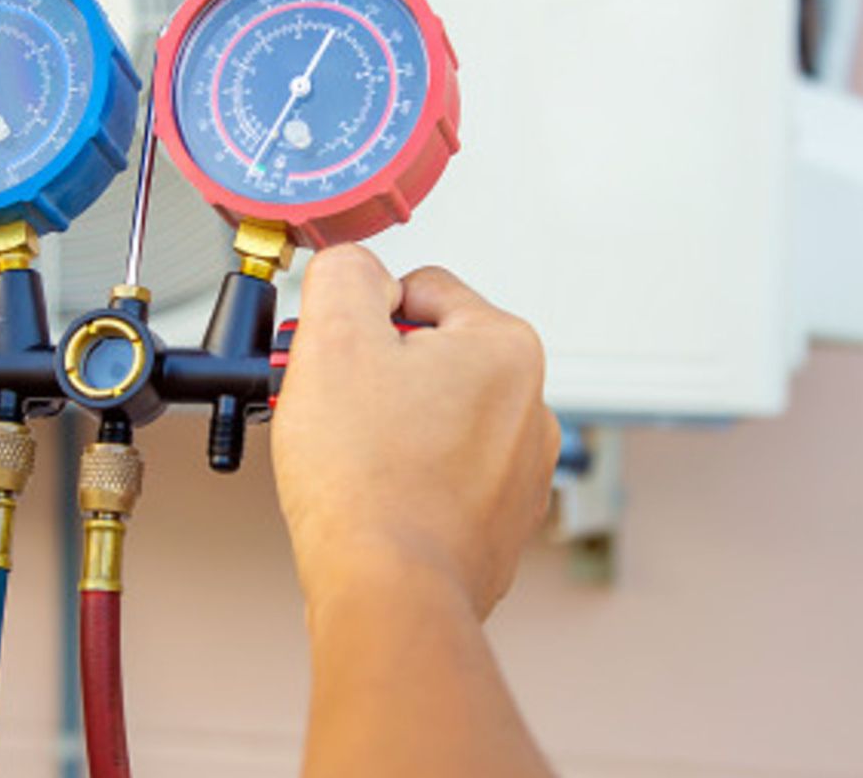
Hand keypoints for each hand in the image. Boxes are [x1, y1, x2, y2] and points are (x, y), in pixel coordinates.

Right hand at [271, 245, 560, 619]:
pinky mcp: (500, 522)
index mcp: (506, 347)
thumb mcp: (334, 337)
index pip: (419, 288)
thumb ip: (345, 273)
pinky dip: (406, 480)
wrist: (388, 593)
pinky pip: (442, 476)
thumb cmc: (368, 482)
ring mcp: (520, 471)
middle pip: (428, 355)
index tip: (336, 357)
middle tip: (334, 410)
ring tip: (351, 459)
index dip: (361, 318)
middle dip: (374, 375)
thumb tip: (357, 268)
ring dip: (388, 427)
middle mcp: (529, 406)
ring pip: (433, 417)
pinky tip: (375, 499)